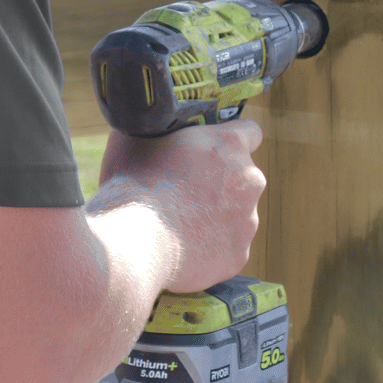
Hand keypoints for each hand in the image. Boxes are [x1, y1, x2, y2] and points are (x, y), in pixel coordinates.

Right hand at [96, 119, 265, 292]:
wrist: (133, 243)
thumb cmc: (133, 185)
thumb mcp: (138, 137)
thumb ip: (161, 129)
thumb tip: (152, 126)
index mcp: (229, 145)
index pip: (249, 132)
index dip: (228, 139)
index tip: (212, 149)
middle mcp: (249, 181)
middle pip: (241, 178)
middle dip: (219, 183)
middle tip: (184, 192)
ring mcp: (247, 222)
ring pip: (235, 215)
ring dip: (214, 217)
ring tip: (177, 225)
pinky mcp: (237, 256)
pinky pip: (226, 248)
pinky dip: (208, 248)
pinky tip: (180, 248)